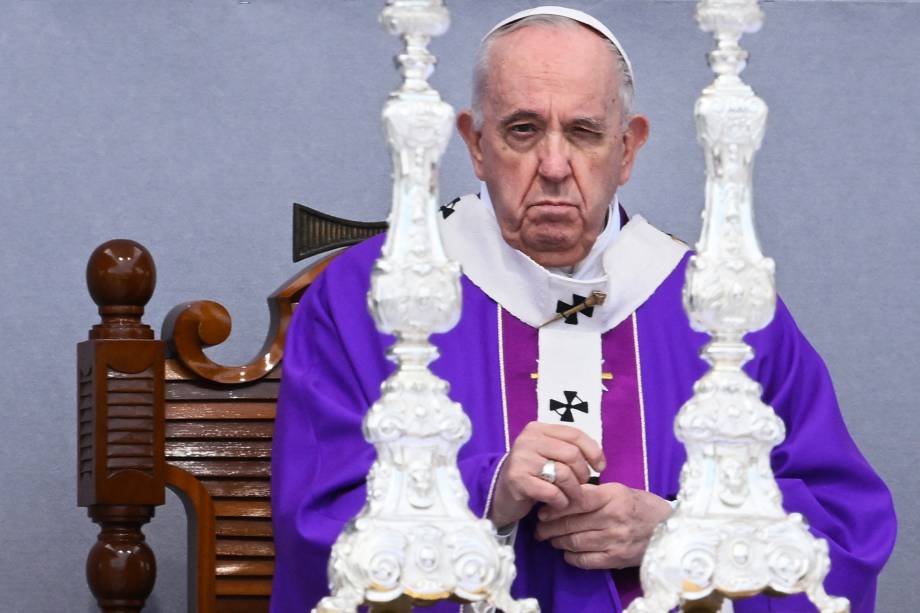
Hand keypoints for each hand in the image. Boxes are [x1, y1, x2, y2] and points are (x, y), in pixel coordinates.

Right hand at [489, 422, 605, 527]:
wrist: (501, 494)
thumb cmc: (532, 475)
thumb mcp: (548, 455)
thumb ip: (568, 450)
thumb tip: (599, 460)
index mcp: (537, 429)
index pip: (574, 434)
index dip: (593, 451)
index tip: (601, 467)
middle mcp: (527, 440)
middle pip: (572, 454)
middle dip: (583, 474)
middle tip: (581, 486)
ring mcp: (521, 459)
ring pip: (564, 474)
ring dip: (574, 491)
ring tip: (571, 498)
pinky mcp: (517, 480)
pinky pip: (552, 492)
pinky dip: (561, 501)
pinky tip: (558, 504)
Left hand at [534, 482, 671, 568]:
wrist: (669, 529)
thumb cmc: (640, 506)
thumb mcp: (619, 490)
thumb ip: (594, 493)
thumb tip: (561, 496)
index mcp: (613, 496)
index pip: (577, 500)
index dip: (555, 507)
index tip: (542, 512)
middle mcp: (614, 517)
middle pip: (571, 523)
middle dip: (549, 527)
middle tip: (539, 528)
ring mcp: (615, 540)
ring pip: (574, 542)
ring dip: (557, 541)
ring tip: (549, 539)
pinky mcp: (617, 558)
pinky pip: (585, 560)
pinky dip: (571, 557)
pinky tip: (566, 552)